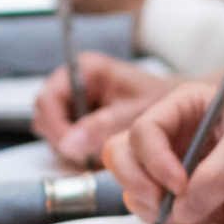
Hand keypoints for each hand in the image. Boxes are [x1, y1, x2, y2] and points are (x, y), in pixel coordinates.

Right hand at [32, 52, 179, 163]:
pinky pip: (68, 144)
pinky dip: (82, 153)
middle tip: (89, 154)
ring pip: (55, 134)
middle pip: (45, 117)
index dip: (55, 125)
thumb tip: (68, 143)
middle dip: (65, 139)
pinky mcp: (80, 125)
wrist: (178, 111)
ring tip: (102, 151)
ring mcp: (75, 106)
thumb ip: (103, 125)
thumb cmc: (161, 101)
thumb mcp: (134, 112)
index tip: (71, 147)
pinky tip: (102, 152)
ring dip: (74, 148)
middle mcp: (73, 86)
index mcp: (83, 70)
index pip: (47, 98)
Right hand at [104, 87, 223, 223]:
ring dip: (156, 215)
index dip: (152, 160)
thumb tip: (181, 211)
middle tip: (161, 207)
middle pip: (126, 159)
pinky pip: (172, 221)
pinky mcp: (202, 204)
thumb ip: (216, 174)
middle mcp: (179, 138)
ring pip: (142, 193)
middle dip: (138, 185)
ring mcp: (187, 173)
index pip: (143, 131)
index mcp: (187, 107)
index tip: (178, 183)